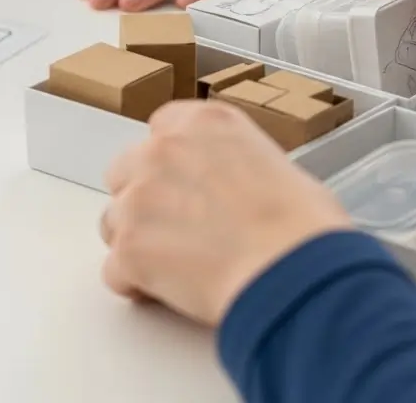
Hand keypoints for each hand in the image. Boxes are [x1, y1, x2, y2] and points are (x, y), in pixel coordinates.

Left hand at [100, 101, 351, 325]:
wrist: (292, 270)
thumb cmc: (302, 226)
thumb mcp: (276, 167)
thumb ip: (234, 167)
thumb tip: (232, 195)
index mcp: (204, 123)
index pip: (162, 127)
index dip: (170, 162)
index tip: (183, 184)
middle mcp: (163, 151)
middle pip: (124, 172)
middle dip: (144, 200)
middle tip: (179, 230)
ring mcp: (139, 199)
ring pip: (113, 221)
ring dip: (137, 242)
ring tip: (177, 267)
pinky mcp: (129, 248)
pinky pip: (115, 271)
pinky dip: (136, 284)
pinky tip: (169, 293)